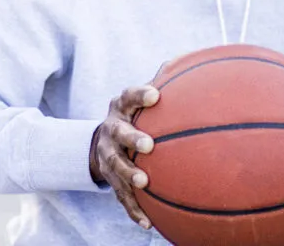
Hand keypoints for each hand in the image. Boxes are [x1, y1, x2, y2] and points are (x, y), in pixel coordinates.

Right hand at [90, 84, 159, 229]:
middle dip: (132, 138)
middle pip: (118, 133)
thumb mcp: (140, 99)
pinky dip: (134, 210)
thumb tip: (183, 59)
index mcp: (120, 109)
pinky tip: (148, 223)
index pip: (128, 97)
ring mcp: (108, 157)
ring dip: (128, 174)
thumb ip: (162, 82)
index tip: (156, 95)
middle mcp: (110, 131)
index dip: (140, 94)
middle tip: (149, 145)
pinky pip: (121, 197)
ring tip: (143, 182)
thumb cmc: (133, 117)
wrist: (100, 144)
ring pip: (115, 167)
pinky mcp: (110, 181)